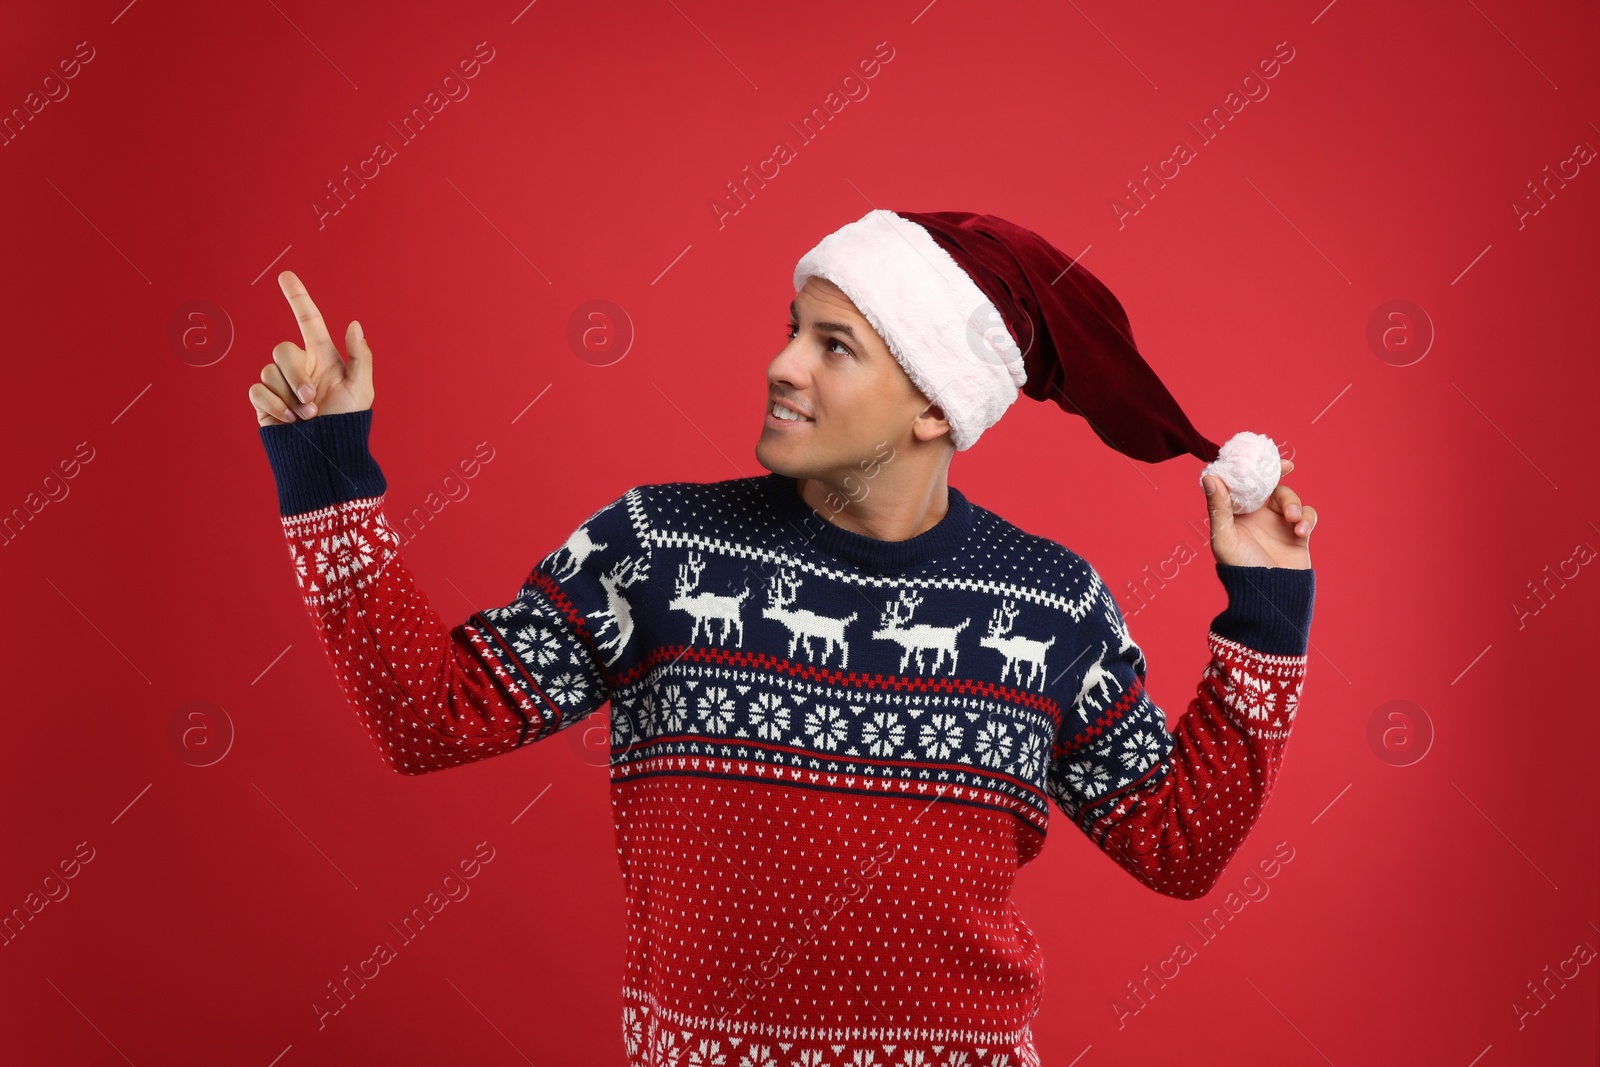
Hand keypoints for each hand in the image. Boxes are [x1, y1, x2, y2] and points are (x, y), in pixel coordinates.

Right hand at [247, 271, 374, 426]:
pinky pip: (257, 390)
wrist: (327, 455)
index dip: (297, 297)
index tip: (286, 275)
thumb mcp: (362, 390)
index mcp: (323, 357)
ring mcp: (281, 384)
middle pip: (282, 350)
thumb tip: (355, 324)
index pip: (308, 321)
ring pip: (269, 371)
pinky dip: (273, 405)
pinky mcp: (265, 402)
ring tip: (307, 416)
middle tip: (312, 401)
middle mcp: (300, 366)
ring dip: (289, 396)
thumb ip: (360, 357)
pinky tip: (290, 421)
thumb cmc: (348, 423)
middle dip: (296, 375)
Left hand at [1203, 458, 1316, 568]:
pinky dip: (1307, 518)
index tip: (1258, 456)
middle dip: (1279, 474)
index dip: (1249, 467)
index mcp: (1236, 514)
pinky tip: (1301, 532)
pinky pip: (1307, 514)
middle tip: (1287, 466)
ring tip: (1292, 520)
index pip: (1241, 483)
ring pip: (1290, 497)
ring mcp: (1278, 524)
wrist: (1270, 598)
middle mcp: (1257, 516)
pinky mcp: (1298, 533)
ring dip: (1293, 502)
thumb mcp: (1224, 538)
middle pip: (1269, 484)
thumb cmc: (1241, 570)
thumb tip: (1210, 476)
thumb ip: (1219, 508)